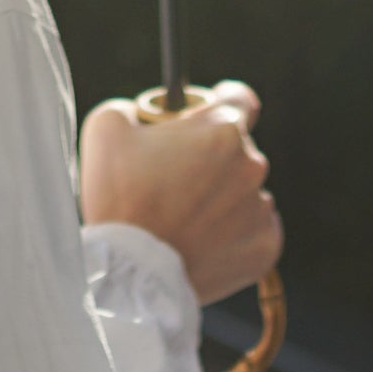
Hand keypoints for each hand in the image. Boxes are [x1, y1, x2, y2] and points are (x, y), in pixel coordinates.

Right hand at [79, 81, 281, 307]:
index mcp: (223, 131)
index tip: (207, 112)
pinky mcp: (264, 249)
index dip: (221, 99)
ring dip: (219, 196)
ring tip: (180, 217)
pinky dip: (231, 232)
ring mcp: (260, 210)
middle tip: (172, 177)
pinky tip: (200, 240)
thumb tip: (146, 115)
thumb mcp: (108, 127)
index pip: (240, 98)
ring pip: (242, 191)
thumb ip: (135, 107)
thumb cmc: (117, 195)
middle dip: (209, 155)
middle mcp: (252, 166)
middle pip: (237, 149)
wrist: (130, 273)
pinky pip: (252, 230)